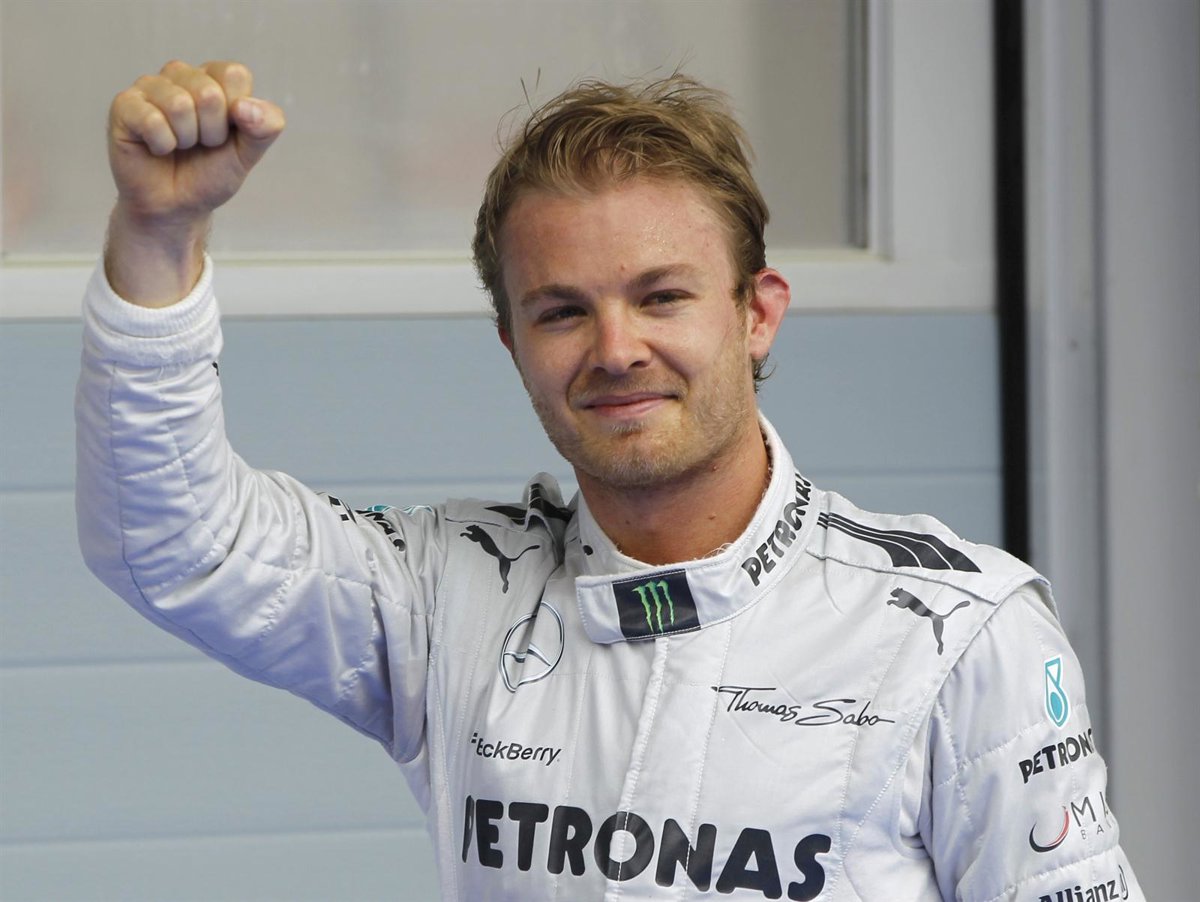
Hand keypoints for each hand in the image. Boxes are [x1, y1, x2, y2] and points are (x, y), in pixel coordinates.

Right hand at [109, 59, 283, 224]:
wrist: (176, 207)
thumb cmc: (209, 175)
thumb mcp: (248, 154)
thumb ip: (266, 127)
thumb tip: (245, 106)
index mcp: (214, 79)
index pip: (234, 74)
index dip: (237, 114)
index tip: (226, 134)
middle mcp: (181, 75)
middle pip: (208, 92)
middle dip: (212, 132)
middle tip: (200, 145)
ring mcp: (150, 87)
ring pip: (179, 105)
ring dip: (186, 139)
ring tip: (179, 146)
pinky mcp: (124, 105)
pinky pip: (152, 120)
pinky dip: (162, 145)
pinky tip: (157, 149)